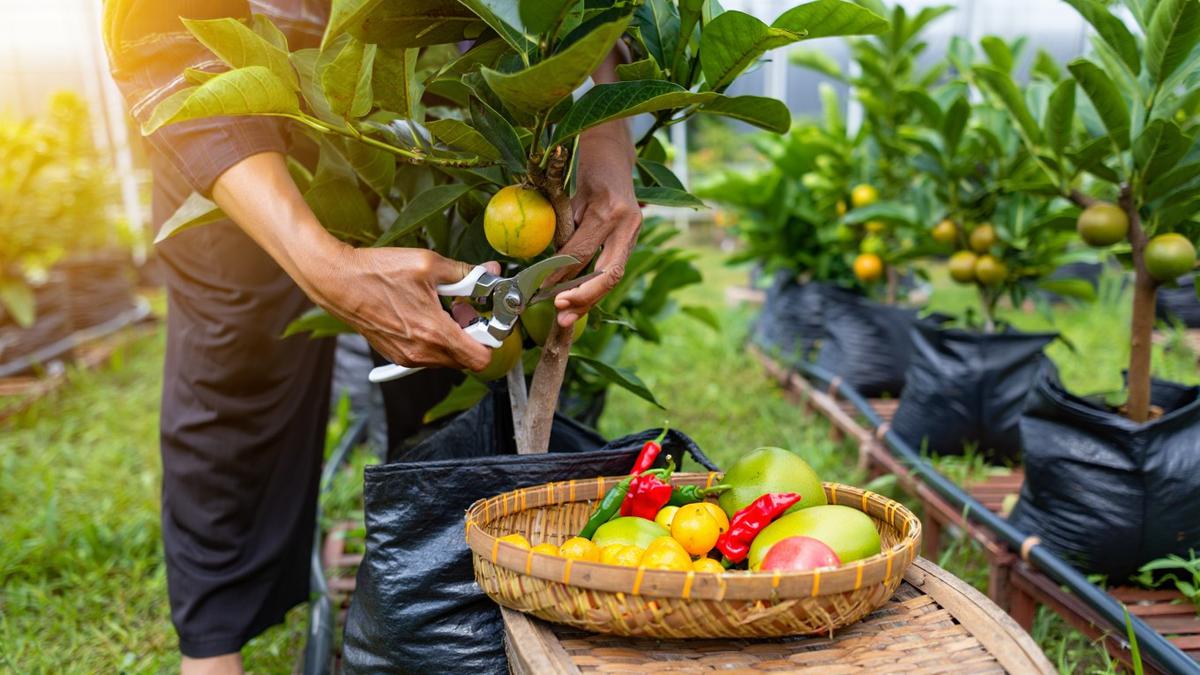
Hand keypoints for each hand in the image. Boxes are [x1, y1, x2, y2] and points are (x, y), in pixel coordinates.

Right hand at [308, 246, 499, 370]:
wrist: (337, 282)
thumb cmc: (378, 272)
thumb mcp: (429, 264)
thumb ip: (466, 272)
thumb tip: (491, 272)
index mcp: (434, 333)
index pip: (481, 358)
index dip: (491, 338)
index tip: (488, 318)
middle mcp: (422, 353)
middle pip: (466, 358)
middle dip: (472, 334)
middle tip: (463, 306)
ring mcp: (407, 357)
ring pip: (447, 357)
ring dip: (452, 336)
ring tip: (439, 306)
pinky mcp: (396, 355)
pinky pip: (428, 355)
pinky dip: (434, 339)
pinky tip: (424, 313)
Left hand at [553, 126, 640, 326]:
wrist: (614, 154)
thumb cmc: (587, 168)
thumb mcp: (570, 192)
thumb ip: (563, 226)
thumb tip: (547, 261)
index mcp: (610, 211)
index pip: (582, 251)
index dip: (561, 274)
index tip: (542, 290)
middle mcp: (628, 225)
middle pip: (608, 273)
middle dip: (583, 297)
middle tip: (560, 312)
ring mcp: (634, 233)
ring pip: (613, 277)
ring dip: (590, 299)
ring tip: (567, 317)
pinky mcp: (632, 240)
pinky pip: (612, 269)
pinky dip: (594, 287)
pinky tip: (578, 302)